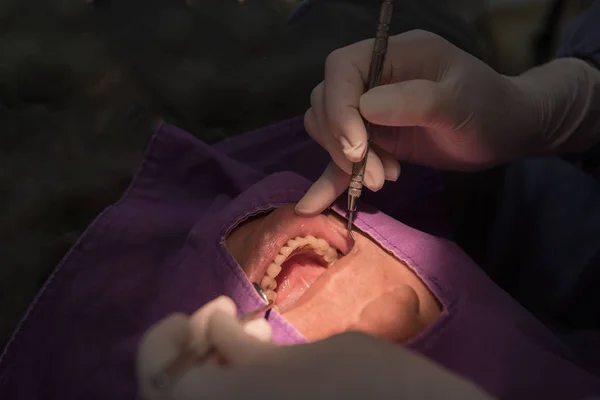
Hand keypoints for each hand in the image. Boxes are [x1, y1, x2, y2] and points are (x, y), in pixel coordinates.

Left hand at [137, 297, 494, 399]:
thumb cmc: (379, 384)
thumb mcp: (311, 356)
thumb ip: (245, 349)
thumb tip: (212, 324)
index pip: (160, 376)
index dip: (167, 337)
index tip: (209, 303)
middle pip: (167, 394)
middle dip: (186, 351)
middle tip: (216, 315)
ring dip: (209, 363)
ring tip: (252, 329)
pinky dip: (233, 379)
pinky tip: (262, 350)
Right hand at [296, 30, 599, 214]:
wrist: (505, 131)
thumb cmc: (490, 109)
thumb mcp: (460, 102)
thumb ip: (415, 101)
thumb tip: (365, 108)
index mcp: (393, 54)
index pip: (342, 69)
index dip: (339, 107)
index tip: (358, 147)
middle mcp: (374, 78)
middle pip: (327, 102)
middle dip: (343, 142)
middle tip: (377, 175)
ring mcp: (369, 110)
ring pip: (327, 130)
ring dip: (344, 161)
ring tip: (383, 180)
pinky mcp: (372, 140)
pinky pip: (341, 157)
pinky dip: (329, 179)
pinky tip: (313, 205)